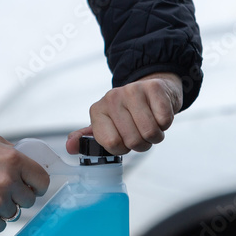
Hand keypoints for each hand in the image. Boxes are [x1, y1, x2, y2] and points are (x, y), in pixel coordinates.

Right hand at [0, 136, 49, 231]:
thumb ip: (13, 152)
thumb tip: (31, 163)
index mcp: (13, 160)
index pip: (42, 181)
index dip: (38, 186)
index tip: (32, 188)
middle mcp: (7, 181)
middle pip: (29, 200)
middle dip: (19, 198)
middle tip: (3, 193)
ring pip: (14, 214)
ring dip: (3, 209)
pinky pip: (0, 226)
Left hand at [66, 71, 182, 154]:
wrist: (153, 91)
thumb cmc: (130, 114)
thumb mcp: (106, 126)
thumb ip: (88, 139)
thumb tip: (70, 147)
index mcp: (97, 110)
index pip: (112, 144)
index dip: (123, 148)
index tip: (125, 140)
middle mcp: (112, 98)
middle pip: (133, 140)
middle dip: (143, 143)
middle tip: (142, 133)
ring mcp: (133, 90)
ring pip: (150, 132)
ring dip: (156, 135)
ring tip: (152, 125)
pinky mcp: (154, 88)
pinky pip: (164, 120)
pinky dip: (166, 123)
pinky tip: (159, 114)